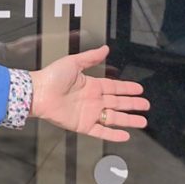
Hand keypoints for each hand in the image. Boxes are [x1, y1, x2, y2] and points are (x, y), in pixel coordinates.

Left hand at [29, 45, 148, 141]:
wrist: (38, 92)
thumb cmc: (52, 76)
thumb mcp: (73, 62)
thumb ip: (91, 58)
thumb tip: (105, 48)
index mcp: (91, 85)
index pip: (114, 87)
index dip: (127, 88)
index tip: (139, 89)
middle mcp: (92, 100)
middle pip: (118, 103)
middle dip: (132, 104)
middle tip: (146, 105)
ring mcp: (89, 113)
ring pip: (114, 118)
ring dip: (128, 120)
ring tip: (143, 121)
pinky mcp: (83, 125)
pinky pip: (102, 131)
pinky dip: (114, 134)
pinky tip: (125, 135)